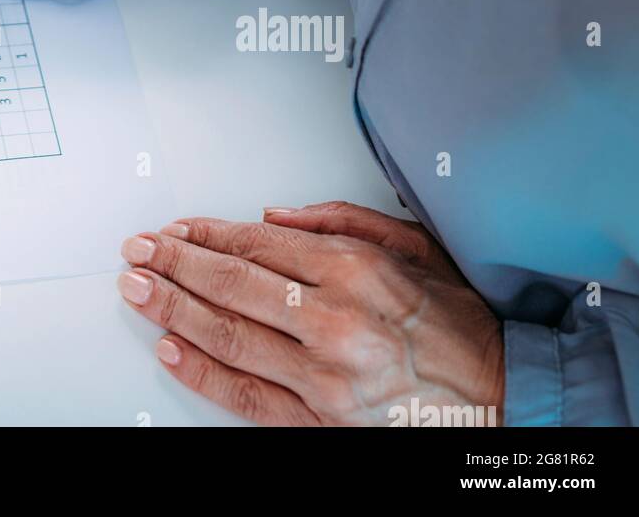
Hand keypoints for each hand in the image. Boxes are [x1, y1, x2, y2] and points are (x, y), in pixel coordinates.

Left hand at [117, 200, 504, 425]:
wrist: (503, 398)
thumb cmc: (454, 322)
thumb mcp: (411, 246)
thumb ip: (340, 220)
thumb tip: (272, 216)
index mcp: (353, 269)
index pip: (254, 246)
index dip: (204, 235)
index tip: (172, 228)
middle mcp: (333, 318)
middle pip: (230, 285)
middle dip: (173, 265)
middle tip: (135, 252)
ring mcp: (325, 375)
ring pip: (229, 335)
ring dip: (172, 309)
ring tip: (136, 290)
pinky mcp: (322, 422)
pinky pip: (247, 395)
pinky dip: (202, 371)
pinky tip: (170, 349)